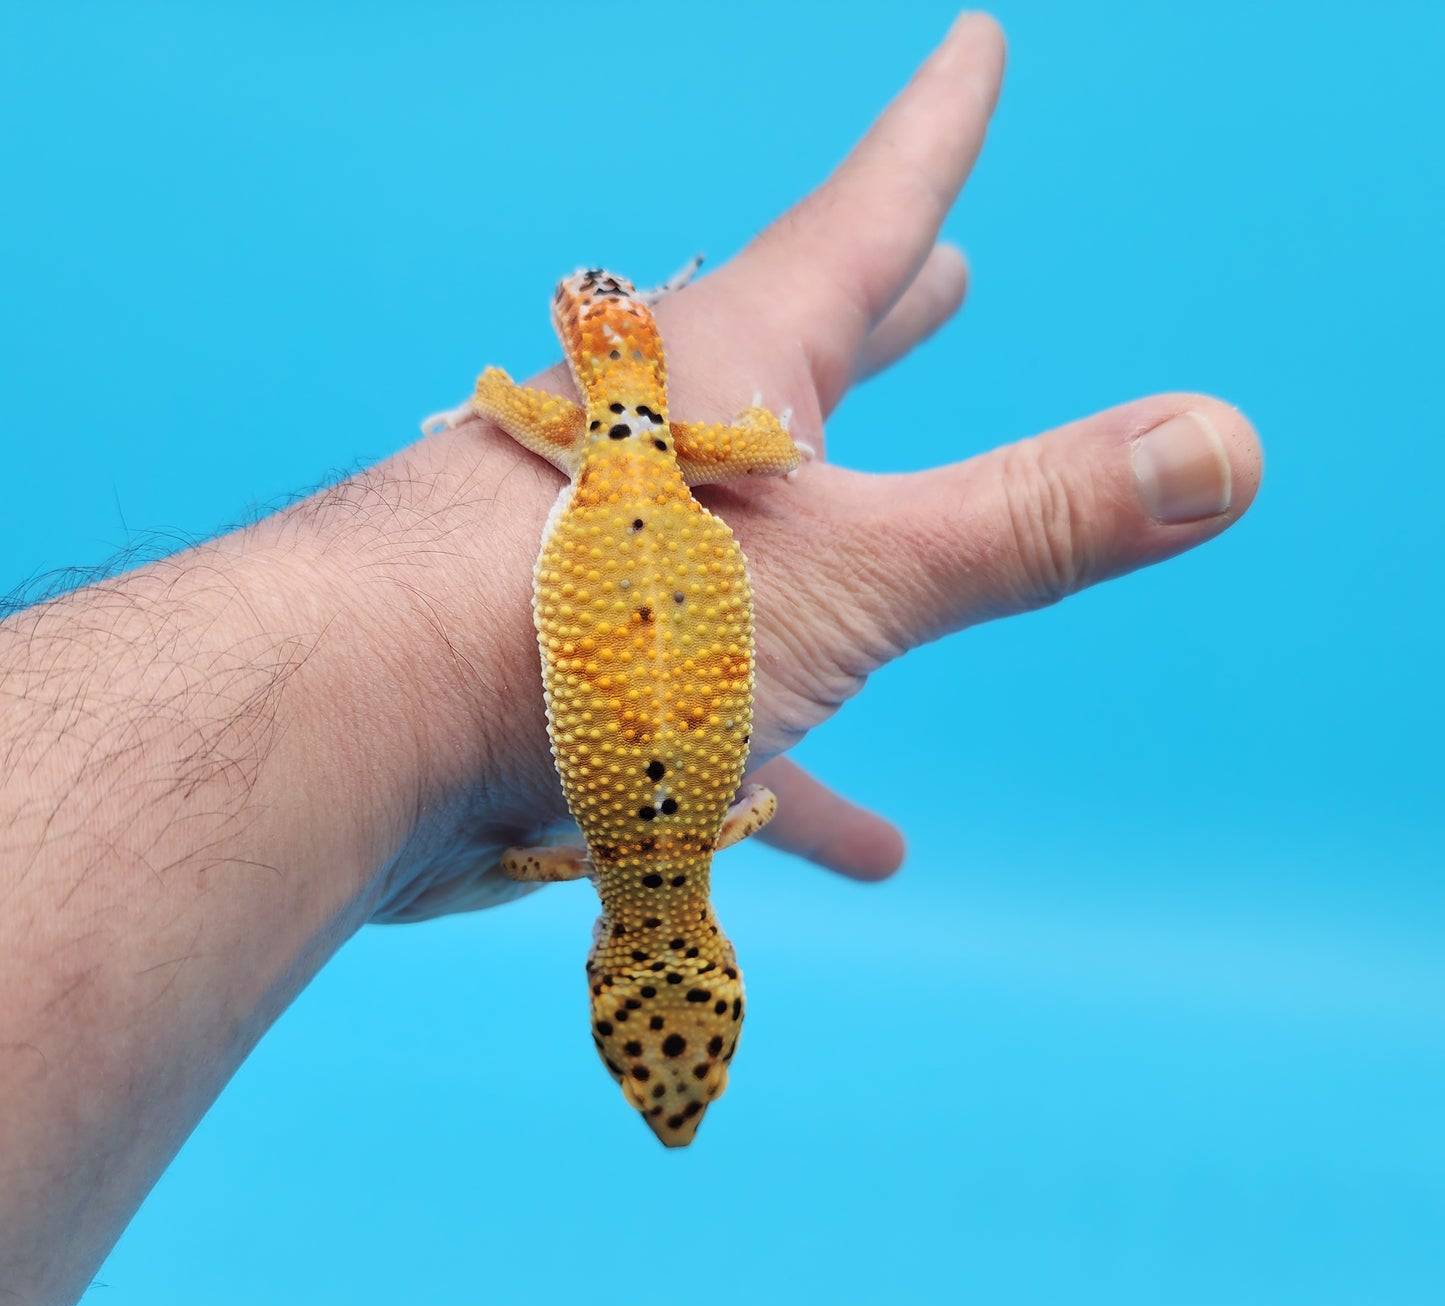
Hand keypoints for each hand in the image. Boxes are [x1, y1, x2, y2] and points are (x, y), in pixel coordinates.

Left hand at [367, 12, 1260, 919]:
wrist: (363, 732)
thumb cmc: (593, 624)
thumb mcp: (853, 571)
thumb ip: (1035, 519)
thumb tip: (1223, 445)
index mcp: (739, 374)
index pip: (868, 213)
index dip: (936, 135)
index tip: (973, 52)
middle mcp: (664, 443)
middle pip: (798, 358)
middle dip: (881, 317)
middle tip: (940, 273)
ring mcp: (612, 558)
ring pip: (757, 540)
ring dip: (848, 548)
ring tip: (920, 557)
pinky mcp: (579, 674)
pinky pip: (712, 714)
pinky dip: (791, 766)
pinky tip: (861, 839)